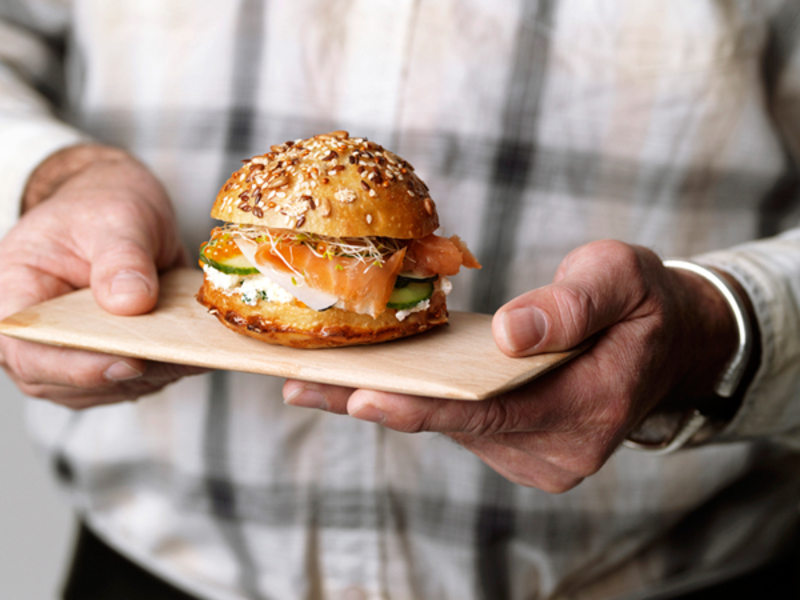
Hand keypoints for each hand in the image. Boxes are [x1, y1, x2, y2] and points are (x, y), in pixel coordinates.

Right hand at [0, 144, 205, 408]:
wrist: (117, 211)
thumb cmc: (99, 207)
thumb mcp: (114, 217)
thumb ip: (120, 257)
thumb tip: (131, 302)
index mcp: (17, 299)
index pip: (30, 352)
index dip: (78, 367)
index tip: (130, 361)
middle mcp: (42, 339)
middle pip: (78, 382)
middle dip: (135, 372)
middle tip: (184, 354)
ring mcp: (81, 355)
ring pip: (119, 386)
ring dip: (163, 372)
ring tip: (202, 349)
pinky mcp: (120, 358)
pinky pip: (148, 375)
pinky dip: (178, 364)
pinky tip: (206, 347)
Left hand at [283, 240, 750, 491]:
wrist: (668, 344)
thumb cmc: (644, 303)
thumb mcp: (623, 279)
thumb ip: (573, 304)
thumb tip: (511, 335)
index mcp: (586, 412)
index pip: (490, 413)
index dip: (422, 406)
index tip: (356, 398)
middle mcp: (555, 450)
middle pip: (454, 424)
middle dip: (377, 402)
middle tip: (299, 385)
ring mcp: (536, 455)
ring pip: (449, 425)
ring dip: (388, 399)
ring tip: (315, 377)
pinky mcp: (518, 444)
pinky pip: (457, 420)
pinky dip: (416, 398)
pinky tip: (368, 378)